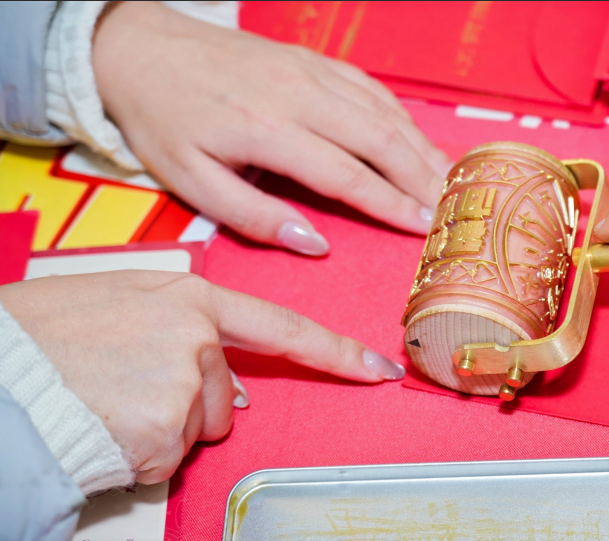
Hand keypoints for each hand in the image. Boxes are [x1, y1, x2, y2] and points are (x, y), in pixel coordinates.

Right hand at [0, 271, 403, 483]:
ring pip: (200, 426)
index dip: (335, 353)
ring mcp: (183, 383)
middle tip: (126, 385)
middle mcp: (196, 336)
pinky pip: (170, 455)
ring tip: (110, 399)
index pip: (283, 328)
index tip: (377, 369)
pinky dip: (142, 451)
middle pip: (228, 394)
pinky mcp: (164, 430)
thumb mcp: (121, 301)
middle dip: (193, 403)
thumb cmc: (45, 333)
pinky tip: (106, 424)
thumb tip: (234, 385)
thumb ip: (187, 329)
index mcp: (190, 297)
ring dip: (164, 426)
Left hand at [92, 2, 450, 254]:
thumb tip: (314, 243)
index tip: (423, 229)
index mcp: (266, 130)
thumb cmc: (163, 121)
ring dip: (421, 148)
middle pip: (380, 140)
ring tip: (450, 182)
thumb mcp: (190, 182)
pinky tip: (417, 141)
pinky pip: (371, 89)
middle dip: (422, 179)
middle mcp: (299, 96)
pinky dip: (401, 118)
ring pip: (384, 112)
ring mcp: (310, 71)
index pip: (347, 175)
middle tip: (452, 211)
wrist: (141, 49)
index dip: (391, 205)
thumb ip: (253, 217)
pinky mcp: (313, 60)